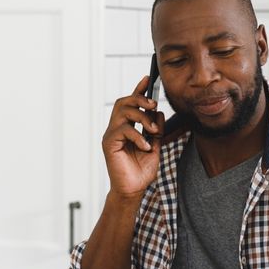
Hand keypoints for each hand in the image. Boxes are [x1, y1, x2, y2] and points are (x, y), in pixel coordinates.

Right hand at [101, 76, 165, 198]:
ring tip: (153, 131)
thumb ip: (156, 131)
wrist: (133, 191)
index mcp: (127, 128)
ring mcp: (111, 135)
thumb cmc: (141, 172)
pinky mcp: (109, 143)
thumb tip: (158, 113)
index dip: (139, 89)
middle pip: (124, 101)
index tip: (149, 78)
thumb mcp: (155, 148)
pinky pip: (123, 129)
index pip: (131, 104)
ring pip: (123, 111)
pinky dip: (138, 136)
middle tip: (154, 105)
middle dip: (140, 98)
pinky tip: (146, 148)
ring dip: (141, 116)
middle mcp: (116, 128)